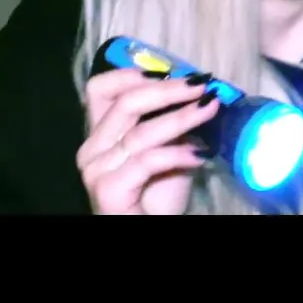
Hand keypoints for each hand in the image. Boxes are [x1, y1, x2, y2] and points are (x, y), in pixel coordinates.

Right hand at [76, 69, 220, 214]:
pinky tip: (201, 154)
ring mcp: (96, 169)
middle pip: (125, 103)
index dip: (133, 74)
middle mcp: (91, 149)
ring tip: (210, 108)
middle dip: (167, 89)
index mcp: (100, 135)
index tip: (170, 70)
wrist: (148, 231)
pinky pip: (146, 161)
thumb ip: (172, 126)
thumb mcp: (168, 153)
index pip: (100, 89)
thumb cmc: (158, 199)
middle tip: (202, 84)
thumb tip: (200, 94)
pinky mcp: (108, 189)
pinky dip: (177, 154)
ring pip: (140, 131)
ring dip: (181, 117)